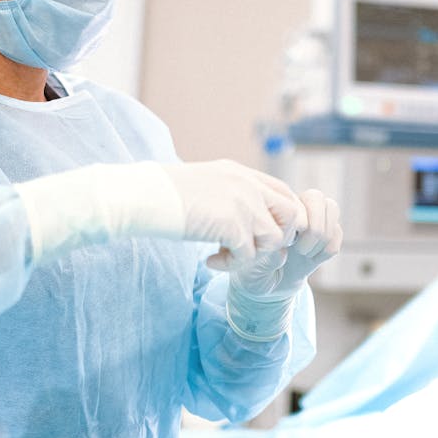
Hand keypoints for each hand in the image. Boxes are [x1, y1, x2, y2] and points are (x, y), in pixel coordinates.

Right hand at [160, 160, 306, 266]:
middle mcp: (249, 185)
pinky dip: (230, 264)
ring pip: (274, 239)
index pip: (284, 193)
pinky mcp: (232, 224)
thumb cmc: (165, 194)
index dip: (280, 217)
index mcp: (242, 173)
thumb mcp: (206, 184)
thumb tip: (244, 216)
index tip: (257, 233)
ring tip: (225, 255)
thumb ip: (230, 193)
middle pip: (292, 215)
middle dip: (276, 237)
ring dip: (253, 254)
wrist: (145, 196)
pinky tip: (210, 260)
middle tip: (250, 247)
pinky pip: (248, 256)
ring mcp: (243, 203)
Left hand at [227, 188, 341, 294]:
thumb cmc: (253, 272)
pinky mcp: (325, 237)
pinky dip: (328, 249)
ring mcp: (311, 222)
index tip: (285, 245)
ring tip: (306, 254)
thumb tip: (285, 249)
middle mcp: (294, 210)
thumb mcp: (252, 267)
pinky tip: (313, 260)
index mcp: (273, 211)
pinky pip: (338, 233)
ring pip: (332, 208)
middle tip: (300, 250)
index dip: (297, 223)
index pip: (295, 199)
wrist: (267, 288)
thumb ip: (267, 257)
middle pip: (318, 198)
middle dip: (314, 228)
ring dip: (323, 237)